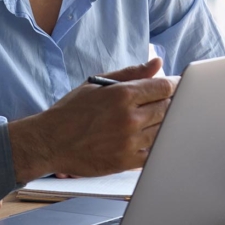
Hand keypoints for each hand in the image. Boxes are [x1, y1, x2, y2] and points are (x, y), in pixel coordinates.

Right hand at [7, 58, 174, 183]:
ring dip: (165, 124)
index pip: (163, 87)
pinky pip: (154, 152)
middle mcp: (129, 118)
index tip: (174, 86)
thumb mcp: (97, 84)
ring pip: (164, 130)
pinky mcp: (127, 162)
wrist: (50, 142)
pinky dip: (156, 144)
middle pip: (168, 108)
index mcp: (122, 94)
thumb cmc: (72, 111)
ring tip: (154, 120)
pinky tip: (148, 138)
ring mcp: (130, 142)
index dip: (174, 85)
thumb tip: (157, 63)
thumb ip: (131, 73)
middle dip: (171, 103)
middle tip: (165, 102)